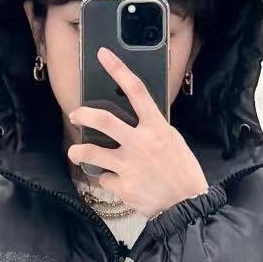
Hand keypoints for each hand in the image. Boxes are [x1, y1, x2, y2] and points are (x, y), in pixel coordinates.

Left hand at [68, 46, 208, 218]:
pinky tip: (116, 181)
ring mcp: (129, 165)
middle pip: (104, 120)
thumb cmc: (183, 172)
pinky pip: (105, 178)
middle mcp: (141, 143)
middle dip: (84, 115)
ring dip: (79, 152)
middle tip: (75, 115)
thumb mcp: (173, 142)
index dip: (118, 70)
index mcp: (157, 128)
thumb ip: (153, 130)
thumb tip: (136, 122)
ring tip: (75, 152)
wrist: (186, 206)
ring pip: (92, 153)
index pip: (137, 91)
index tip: (103, 55)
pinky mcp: (123, 186)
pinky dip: (108, 179)